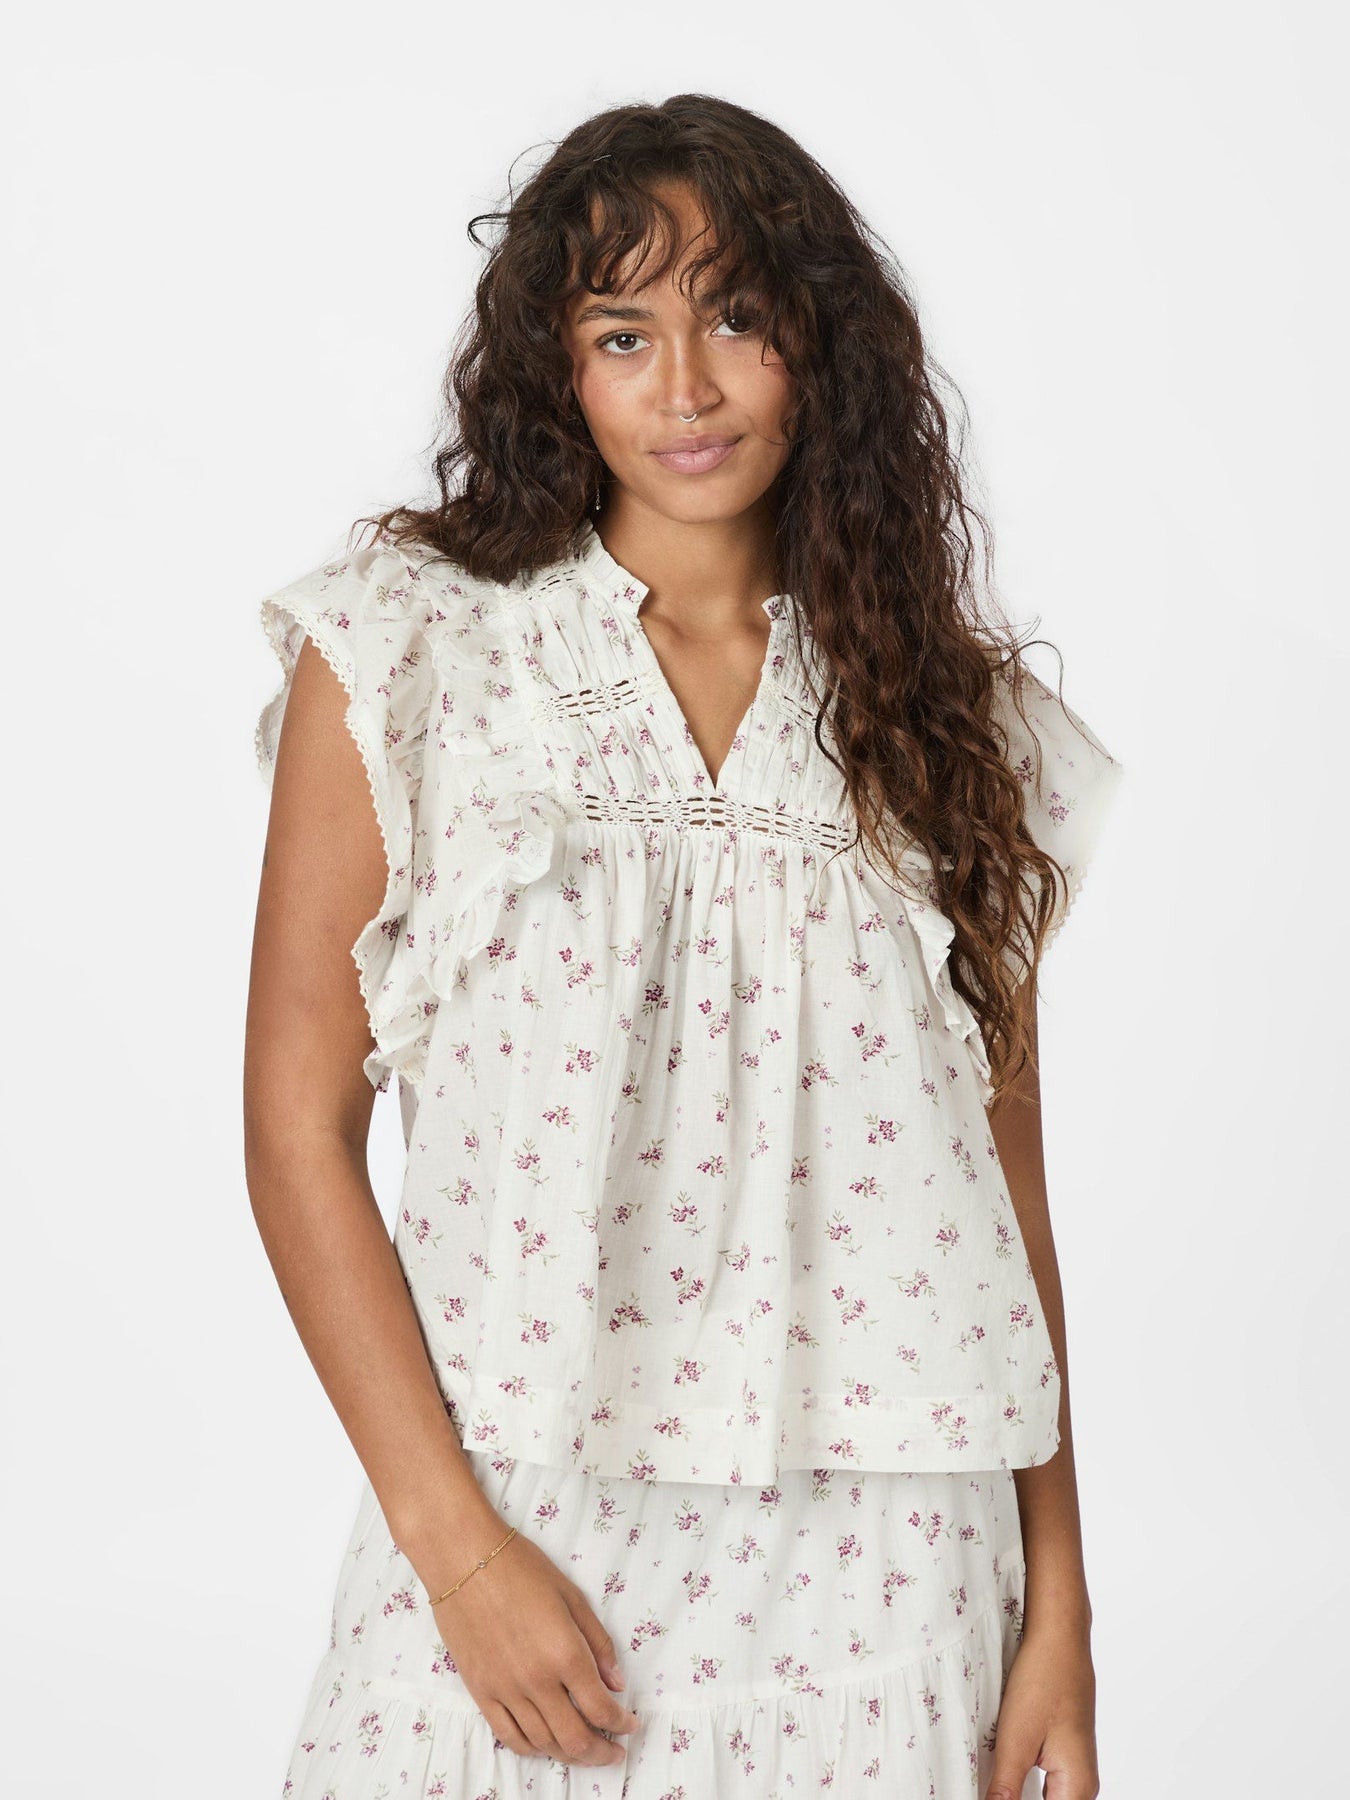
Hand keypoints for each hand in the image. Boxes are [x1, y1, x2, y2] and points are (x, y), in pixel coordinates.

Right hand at [429, 1515, 641, 1768]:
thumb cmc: (522, 1568)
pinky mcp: (480, 1693)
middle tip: (613, 1751)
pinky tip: (546, 1744)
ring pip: (544, 1744)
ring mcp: (506, 1691)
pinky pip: (509, 1737)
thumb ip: (599, 1643)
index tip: (631, 1725)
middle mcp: (537, 1681)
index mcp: (565, 1654)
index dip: (622, 1724)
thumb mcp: (572, 1596)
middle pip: (575, 1739)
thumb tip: (617, 1684)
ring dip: (570, 1754)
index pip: (602, 1709)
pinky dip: (532, 1749)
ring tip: (584, 1749)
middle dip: (601, 1752)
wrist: (464, 1559)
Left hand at [984, 1623, 1098, 1799]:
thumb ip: (1005, 1788)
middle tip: (991, 1788)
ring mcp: (1073, 1766)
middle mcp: (1081, 1783)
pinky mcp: (1062, 1751)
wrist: (1059, 1635)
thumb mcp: (1016, 1739)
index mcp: (1077, 1788)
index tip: (993, 1796)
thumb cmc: (1044, 1678)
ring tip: (994, 1785)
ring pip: (1045, 1799)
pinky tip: (1001, 1780)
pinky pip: (1044, 1785)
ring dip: (1018, 1795)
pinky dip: (1022, 1786)